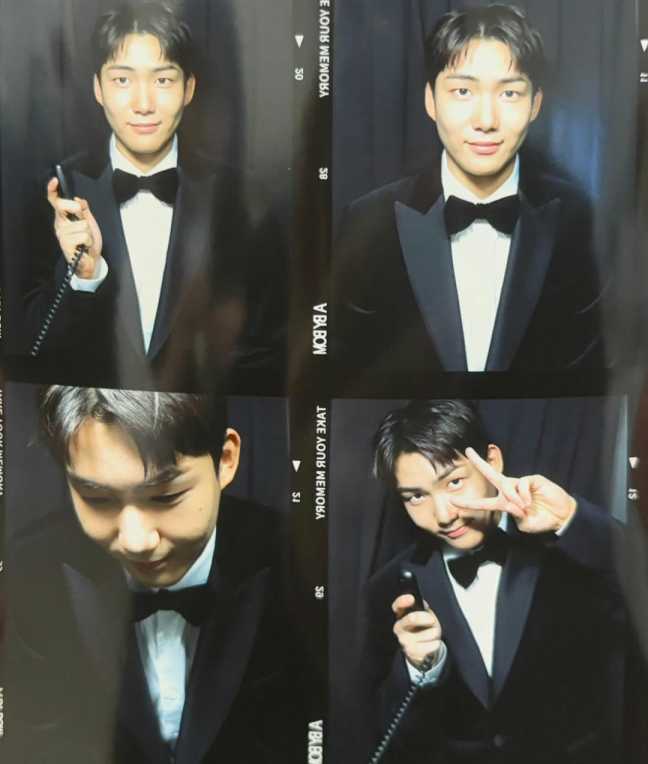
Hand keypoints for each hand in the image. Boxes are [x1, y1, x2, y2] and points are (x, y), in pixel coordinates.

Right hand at [47, 177, 102, 278]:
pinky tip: (84, 246)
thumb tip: (78, 198)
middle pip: (66, 205)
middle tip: (85, 225)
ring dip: (89, 233)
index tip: (54, 181)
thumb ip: (84, 210)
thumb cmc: (88, 243)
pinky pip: (83, 235)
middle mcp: (60, 224)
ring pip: (81, 223)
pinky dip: (88, 241)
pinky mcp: (65, 244)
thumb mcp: (90, 223)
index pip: (55, 202)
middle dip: (78, 210)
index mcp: (63, 218)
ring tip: (85, 240)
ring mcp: (61, 234)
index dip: (53, 190)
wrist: (91, 261)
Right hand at [392, 594, 442, 670]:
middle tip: (432, 620)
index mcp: (401, 615)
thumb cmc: (423, 627)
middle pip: (411, 618)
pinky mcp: (410, 651)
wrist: (423, 647)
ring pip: (423, 634)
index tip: (411, 598)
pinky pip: (426, 647)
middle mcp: (399, 627)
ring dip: (433, 633)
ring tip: (433, 633)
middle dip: (425, 617)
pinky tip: (434, 642)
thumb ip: (422, 608)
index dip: (402, 601)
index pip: (397, 605)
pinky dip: (434, 644)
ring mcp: (403, 640)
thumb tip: (424, 604)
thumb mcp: (424, 615)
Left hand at [450, 447, 576, 533]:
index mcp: (505, 503)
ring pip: (506, 484)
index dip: (468, 503)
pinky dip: (523, 494)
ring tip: (525, 508)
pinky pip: (521, 484)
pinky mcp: (532, 479)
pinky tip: (529, 502)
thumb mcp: (525, 525)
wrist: (562, 517)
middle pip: (491, 474)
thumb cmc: (542, 520)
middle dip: (479, 462)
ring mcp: (521, 483)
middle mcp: (510, 490)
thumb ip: (515, 516)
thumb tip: (512, 504)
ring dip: (513, 497)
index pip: (483, 503)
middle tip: (468, 451)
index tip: (453, 501)